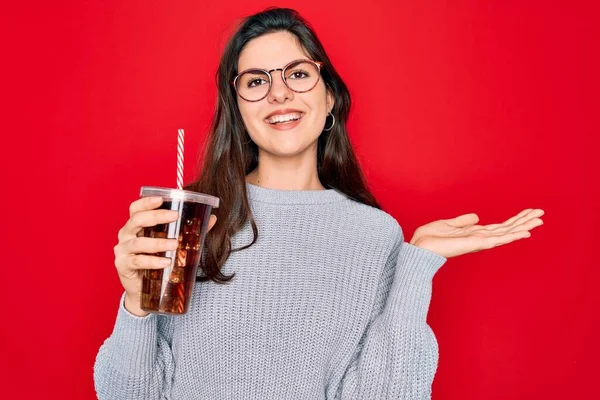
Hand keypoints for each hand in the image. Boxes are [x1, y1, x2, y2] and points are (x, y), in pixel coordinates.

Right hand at [113, 196, 217, 315]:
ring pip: (138, 242)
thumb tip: (212, 218)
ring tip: (175, 244)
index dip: (146, 202)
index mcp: (135, 225)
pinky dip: (152, 261)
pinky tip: (165, 262)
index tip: (162, 199)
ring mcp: (122, 251)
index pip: (136, 208)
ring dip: (158, 242)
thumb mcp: (172, 243)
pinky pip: (137, 261)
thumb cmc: (157, 260)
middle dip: (156, 216)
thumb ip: (190, 231)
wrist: (146, 290)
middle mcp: (126, 235)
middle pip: (136, 220)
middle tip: (175, 216)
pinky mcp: (123, 266)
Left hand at [409, 208, 544, 258]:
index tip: (528, 212)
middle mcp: (479, 238)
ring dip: (523, 226)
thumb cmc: (429, 238)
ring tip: (539, 220)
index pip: (499, 226)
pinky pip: (497, 239)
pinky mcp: (475, 243)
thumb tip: (476, 217)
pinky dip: (512, 236)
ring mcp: (479, 242)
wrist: (419, 247)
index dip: (514, 220)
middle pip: (506, 229)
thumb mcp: (448, 224)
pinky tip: (525, 232)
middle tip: (541, 214)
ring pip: (506, 233)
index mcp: (474, 233)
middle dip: (523, 221)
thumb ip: (463, 221)